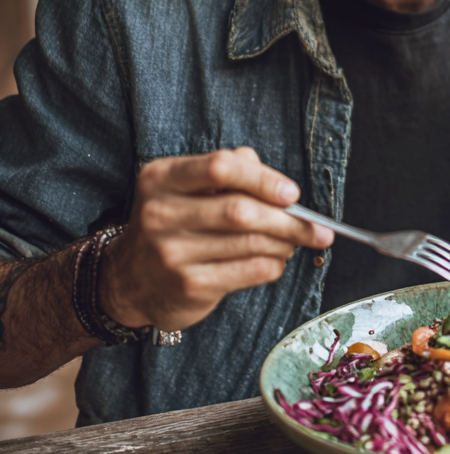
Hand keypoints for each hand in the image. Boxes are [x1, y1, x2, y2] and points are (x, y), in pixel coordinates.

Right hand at [101, 147, 333, 331]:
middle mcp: (160, 213)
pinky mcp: (187, 286)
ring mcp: (171, 253)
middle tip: (318, 228)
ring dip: (285, 243)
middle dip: (289, 220)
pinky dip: (273, 265)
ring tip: (295, 241)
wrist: (128, 281)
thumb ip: (232, 170)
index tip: (293, 194)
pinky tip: (275, 261)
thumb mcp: (188, 186)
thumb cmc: (174, 223)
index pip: (221, 167)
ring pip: (250, 243)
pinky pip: (249, 271)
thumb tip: (280, 184)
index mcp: (162, 178)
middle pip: (241, 211)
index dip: (264, 179)